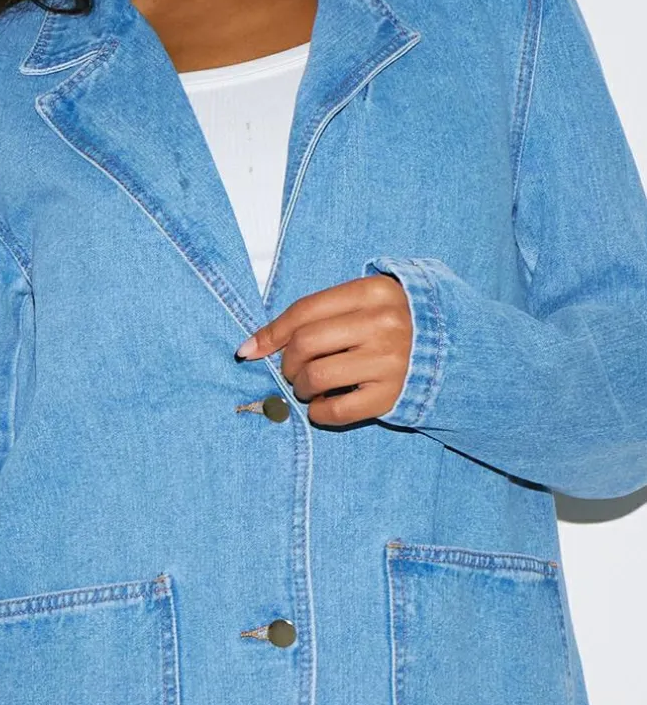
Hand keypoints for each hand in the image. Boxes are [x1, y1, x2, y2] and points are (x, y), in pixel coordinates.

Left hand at [235, 275, 412, 425]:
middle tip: (292, 369)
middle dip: (287, 362)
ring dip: (300, 387)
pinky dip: (318, 412)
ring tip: (308, 386)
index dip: (271, 332)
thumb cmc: (397, 321)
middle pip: (305, 344)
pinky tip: (322, 405)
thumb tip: (255, 344)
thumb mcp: (368, 300)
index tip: (248, 350)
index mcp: (373, 292)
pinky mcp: (392, 396)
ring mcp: (389, 361)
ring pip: (316, 377)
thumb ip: (321, 312)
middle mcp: (382, 324)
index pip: (305, 311)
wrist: (455, 347)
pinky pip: (337, 411)